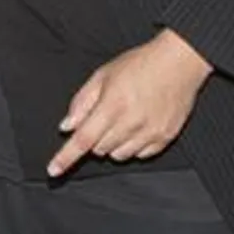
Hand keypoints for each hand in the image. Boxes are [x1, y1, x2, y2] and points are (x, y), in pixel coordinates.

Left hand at [47, 30, 212, 176]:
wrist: (180, 62)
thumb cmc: (139, 65)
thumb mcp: (102, 76)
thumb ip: (82, 102)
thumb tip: (67, 127)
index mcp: (112, 105)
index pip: (83, 139)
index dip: (66, 157)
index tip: (53, 170)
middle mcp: (132, 122)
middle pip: (99, 149)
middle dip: (94, 137)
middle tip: (104, 116)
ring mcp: (151, 132)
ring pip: (118, 156)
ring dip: (112, 144)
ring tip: (122, 120)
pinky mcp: (166, 137)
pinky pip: (140, 155)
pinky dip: (133, 146)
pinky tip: (138, 126)